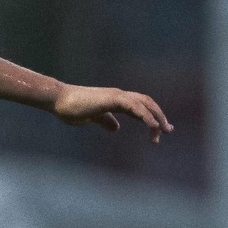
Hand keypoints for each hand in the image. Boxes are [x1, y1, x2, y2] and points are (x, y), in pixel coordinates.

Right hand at [53, 83, 172, 141]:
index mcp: (115, 100)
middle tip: (168, 131)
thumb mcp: (91, 119)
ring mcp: (117, 96)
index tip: (158, 130)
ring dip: (156, 117)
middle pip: (146, 103)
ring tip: (163, 131)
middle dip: (159, 116)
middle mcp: (119, 96)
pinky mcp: (113, 99)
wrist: (59, 100)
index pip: (139, 106)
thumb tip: (116, 128)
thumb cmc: (70, 108)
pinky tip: (153, 126)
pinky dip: (146, 116)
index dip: (150, 116)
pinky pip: (135, 107)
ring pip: (144, 104)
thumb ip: (104, 121)